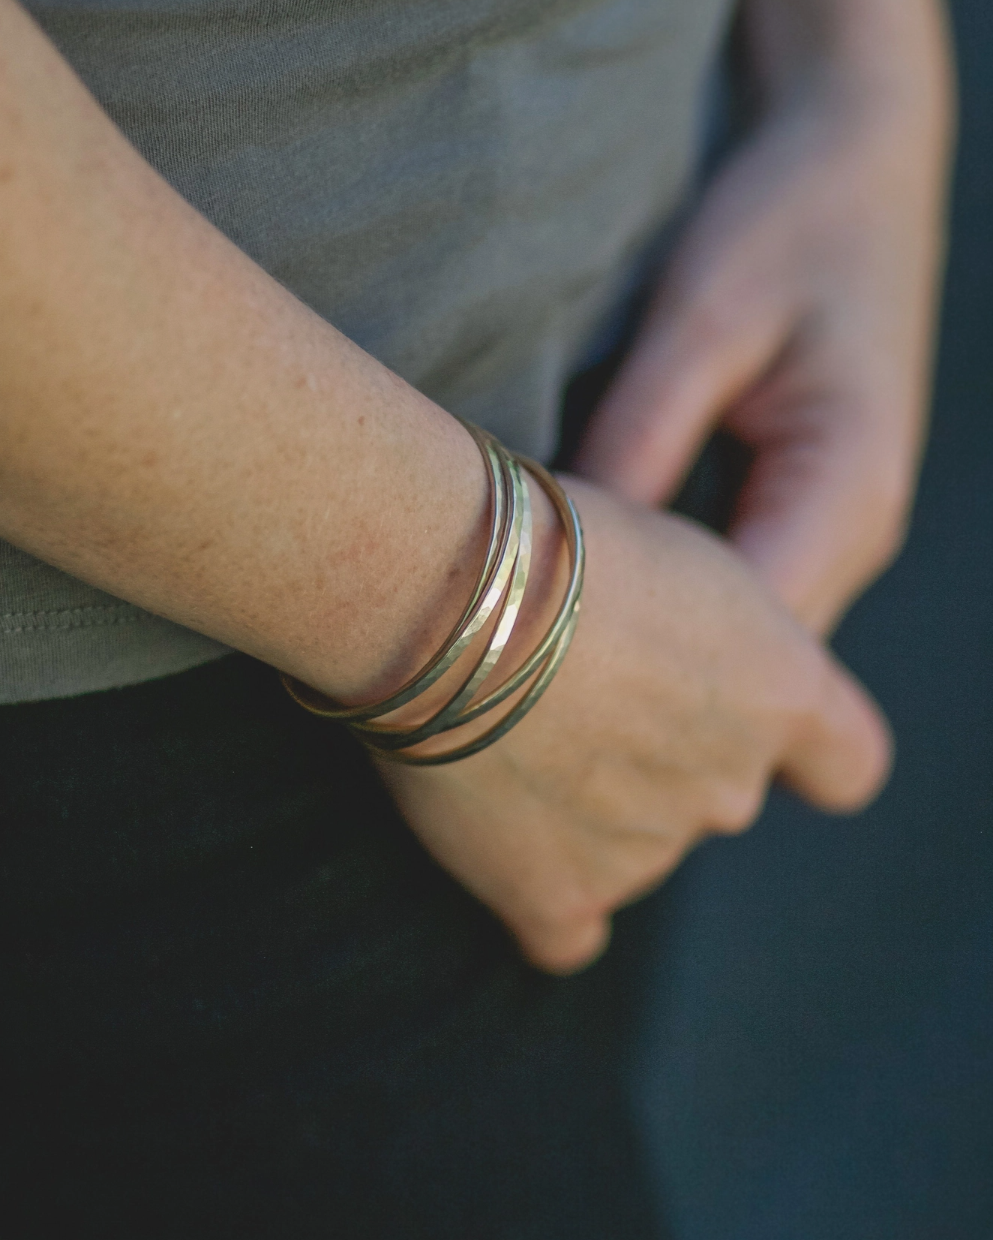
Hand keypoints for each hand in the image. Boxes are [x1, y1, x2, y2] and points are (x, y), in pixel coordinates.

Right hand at [376, 478, 890, 972]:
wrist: (457, 598)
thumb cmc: (561, 546)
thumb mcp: (680, 558)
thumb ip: (715, 641)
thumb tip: (675, 683)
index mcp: (779, 694)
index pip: (846, 763)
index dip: (803, 754)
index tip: (750, 728)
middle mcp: (731, 784)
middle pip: (715, 794)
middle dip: (661, 757)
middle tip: (575, 693)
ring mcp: (648, 852)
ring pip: (634, 849)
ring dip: (589, 809)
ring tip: (509, 730)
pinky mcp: (559, 892)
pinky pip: (568, 929)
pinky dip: (541, 893)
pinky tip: (505, 843)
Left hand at [573, 0, 952, 633]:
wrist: (858, 165)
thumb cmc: (790, 224)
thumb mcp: (702, 319)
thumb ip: (641, 436)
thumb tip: (567, 548)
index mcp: (846, 492)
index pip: (753, 638)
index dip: (650, 669)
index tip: (539, 661)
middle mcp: (851, 536)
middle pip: (750, 664)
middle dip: (646, 679)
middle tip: (523, 671)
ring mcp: (829, 531)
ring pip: (742, 641)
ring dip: (657, 651)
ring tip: (545, 644)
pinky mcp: (797, 512)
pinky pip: (734, 591)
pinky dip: (672, 609)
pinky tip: (594, 597)